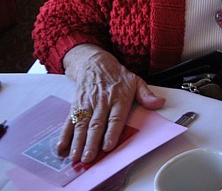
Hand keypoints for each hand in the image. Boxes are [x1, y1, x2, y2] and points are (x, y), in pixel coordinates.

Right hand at [59, 44, 164, 162]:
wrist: (95, 63)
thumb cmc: (118, 76)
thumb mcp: (136, 81)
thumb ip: (146, 95)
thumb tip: (160, 103)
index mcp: (118, 98)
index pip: (115, 118)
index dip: (111, 132)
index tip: (107, 146)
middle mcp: (101, 102)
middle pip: (96, 124)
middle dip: (91, 143)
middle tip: (88, 158)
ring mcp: (87, 104)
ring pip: (81, 124)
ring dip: (77, 142)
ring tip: (75, 157)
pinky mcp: (75, 106)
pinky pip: (69, 121)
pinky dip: (64, 135)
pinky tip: (61, 147)